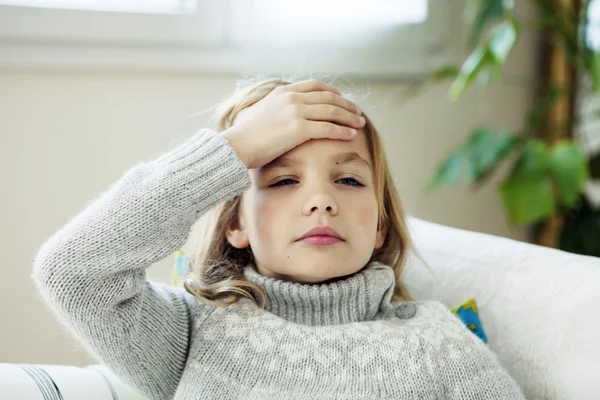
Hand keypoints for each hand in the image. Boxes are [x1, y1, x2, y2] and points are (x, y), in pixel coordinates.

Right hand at [222, 79, 365, 168]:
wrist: (236, 146)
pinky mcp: (298, 129)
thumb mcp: (261, 114)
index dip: (334, 92)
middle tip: (358, 113)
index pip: (316, 86)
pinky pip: (327, 128)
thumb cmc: (246, 136)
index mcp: (283, 92)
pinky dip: (342, 131)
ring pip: (332, 111)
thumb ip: (276, 110)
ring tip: (360, 123)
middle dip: (347, 104)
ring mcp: (295, 112)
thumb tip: (283, 118)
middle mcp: (291, 98)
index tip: (344, 100)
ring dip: (349, 117)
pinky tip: (351, 135)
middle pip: (328, 97)